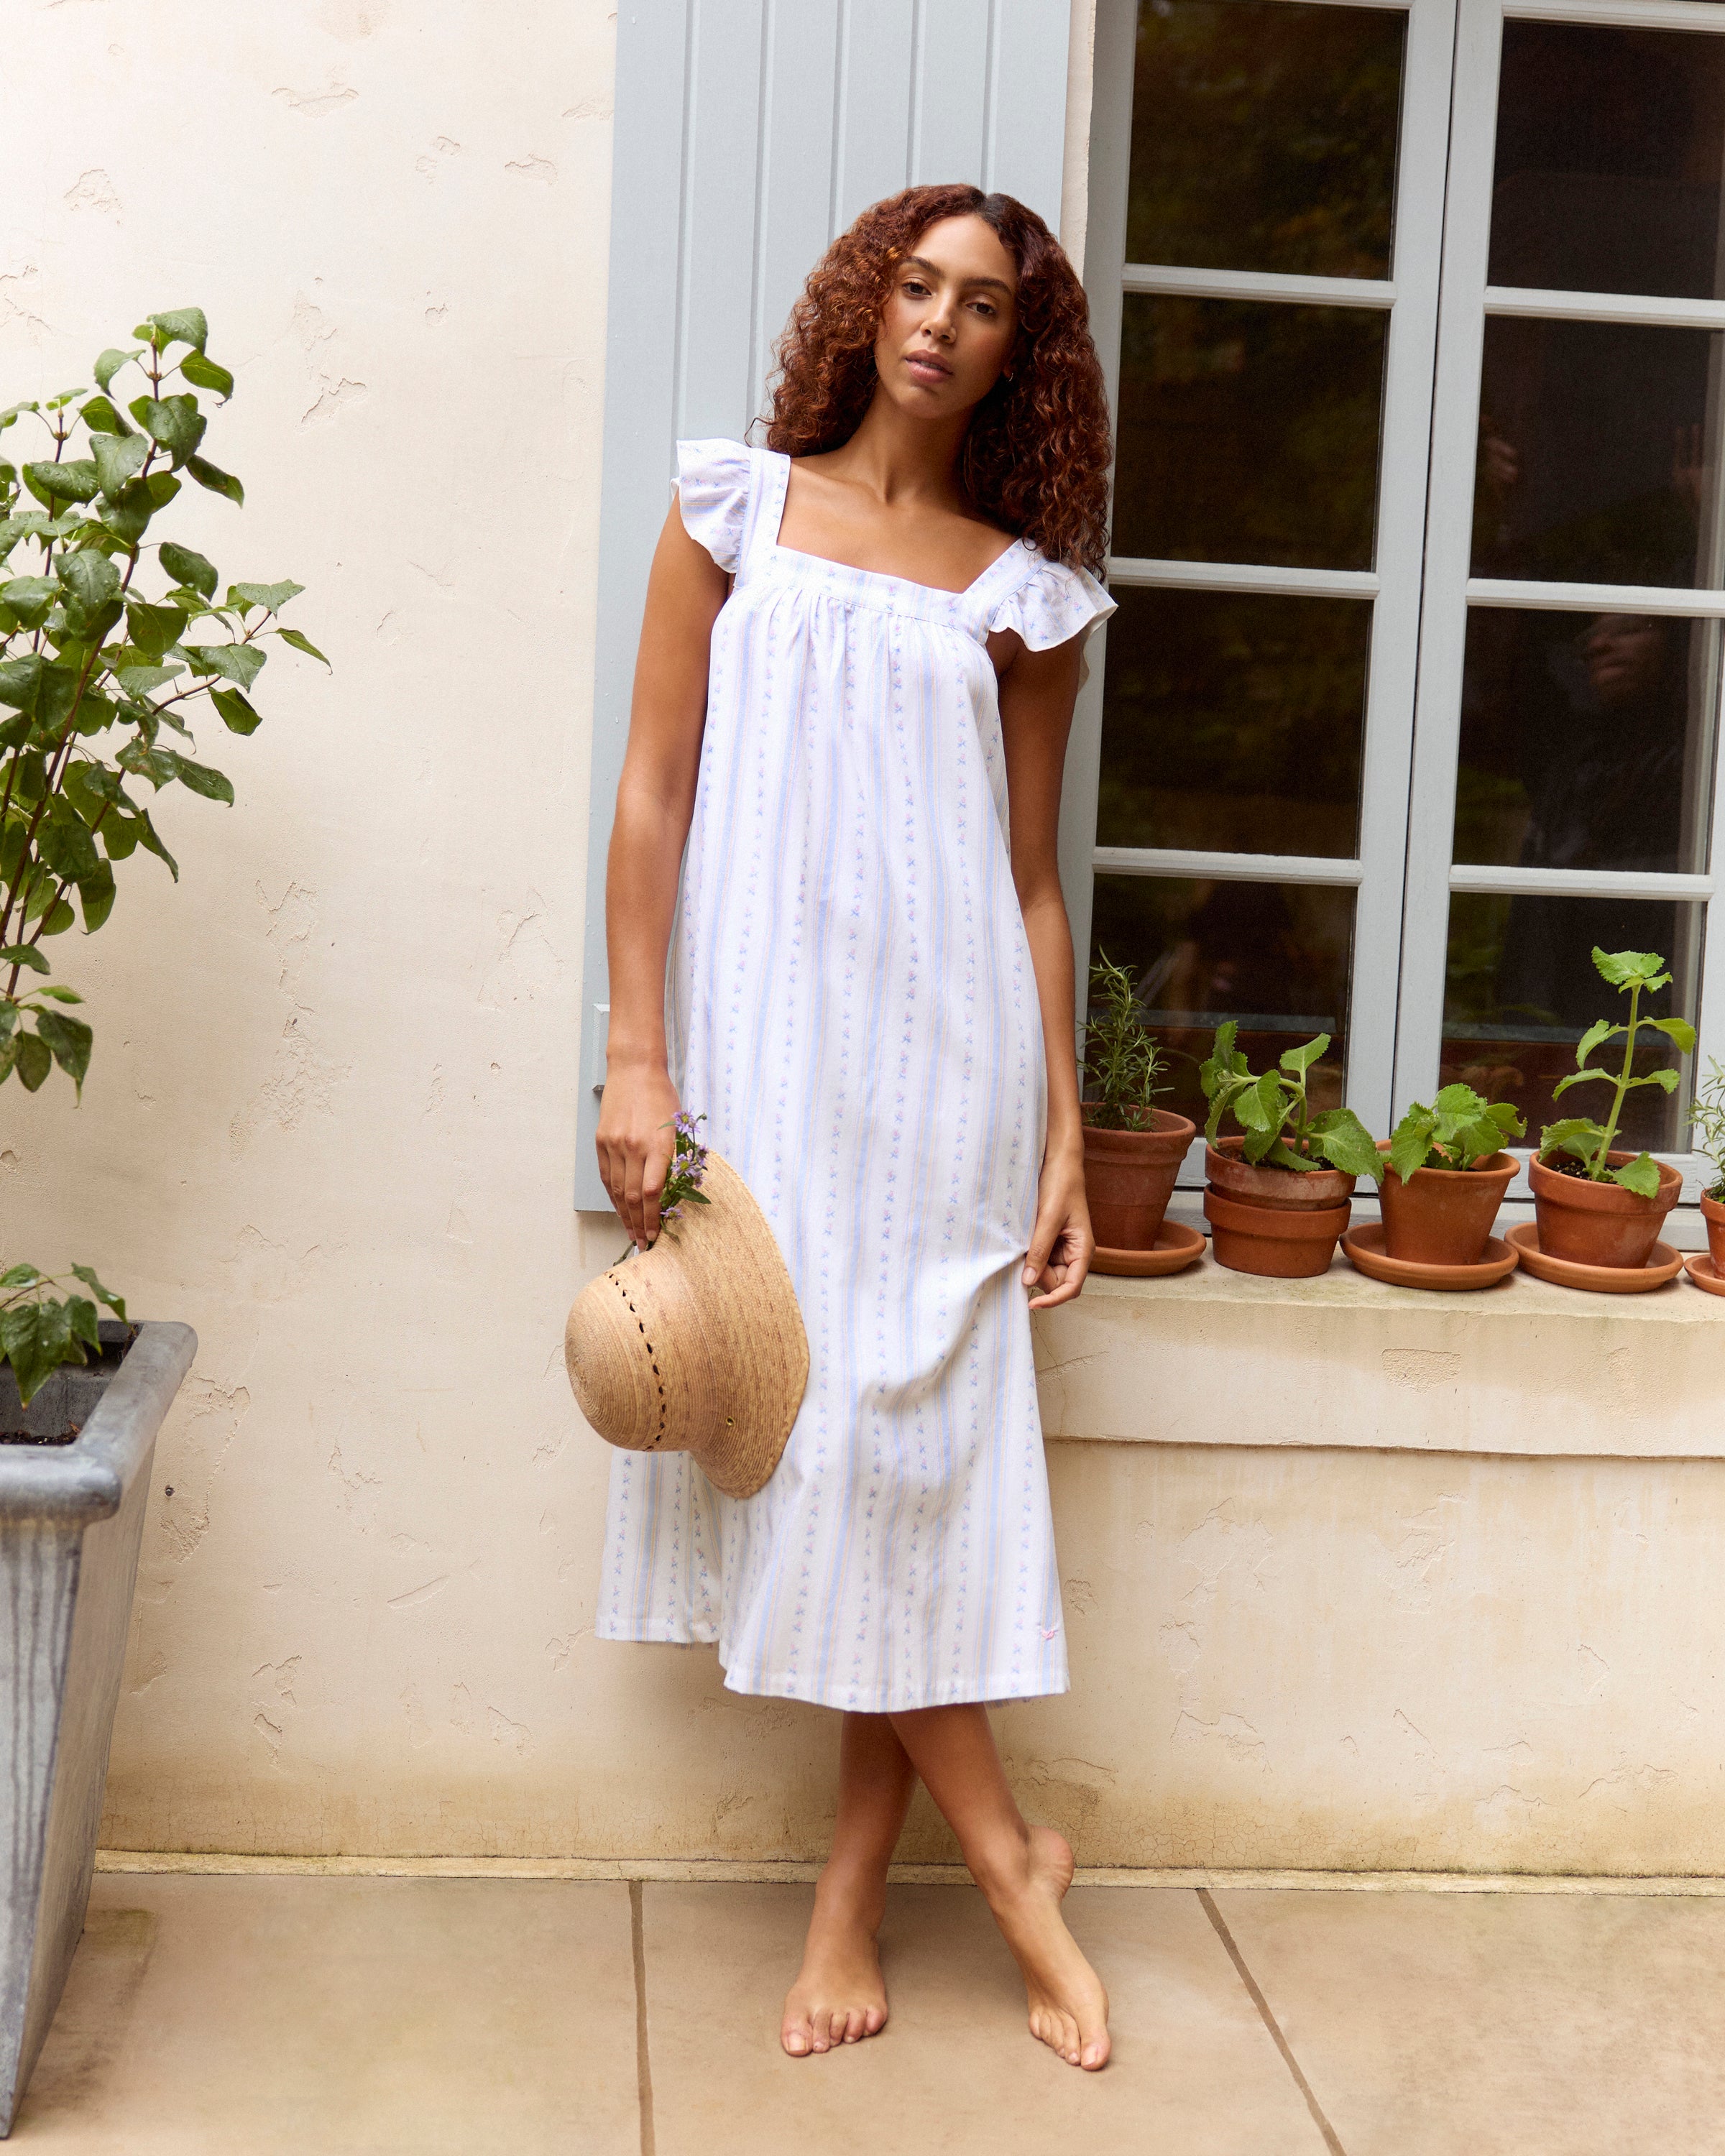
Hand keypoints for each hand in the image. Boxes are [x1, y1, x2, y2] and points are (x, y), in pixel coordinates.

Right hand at [596, 1062, 680, 1247]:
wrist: (634, 1070)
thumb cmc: (662, 1097)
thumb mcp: (677, 1127)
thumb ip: (674, 1158)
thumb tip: (673, 1192)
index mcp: (658, 1144)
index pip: (654, 1193)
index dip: (654, 1219)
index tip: (656, 1235)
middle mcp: (634, 1147)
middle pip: (634, 1197)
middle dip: (639, 1224)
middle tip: (644, 1243)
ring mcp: (615, 1145)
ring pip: (618, 1190)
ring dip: (625, 1215)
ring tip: (631, 1232)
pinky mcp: (602, 1141)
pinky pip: (607, 1176)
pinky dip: (613, 1196)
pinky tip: (620, 1209)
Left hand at [1022, 1147, 1091, 1308]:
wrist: (1058, 1162)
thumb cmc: (1061, 1185)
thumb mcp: (1048, 1218)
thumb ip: (1039, 1250)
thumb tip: (1029, 1282)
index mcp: (1083, 1249)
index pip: (1071, 1287)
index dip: (1053, 1299)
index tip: (1032, 1304)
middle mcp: (1074, 1253)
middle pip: (1055, 1282)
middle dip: (1037, 1275)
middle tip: (1023, 1254)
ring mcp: (1061, 1247)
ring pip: (1043, 1271)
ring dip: (1031, 1263)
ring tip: (1024, 1240)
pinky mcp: (1049, 1240)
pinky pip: (1037, 1257)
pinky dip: (1027, 1254)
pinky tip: (1022, 1241)